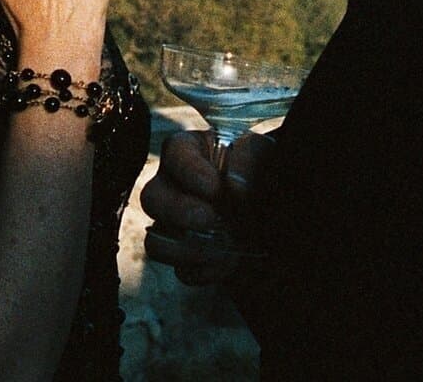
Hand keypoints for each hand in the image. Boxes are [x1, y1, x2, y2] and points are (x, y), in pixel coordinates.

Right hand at [142, 129, 273, 284]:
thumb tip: (234, 186)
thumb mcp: (261, 154)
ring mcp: (173, 225)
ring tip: (221, 248)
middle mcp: (171, 186)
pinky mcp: (184, 255)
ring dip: (186, 249)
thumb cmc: (258, 170)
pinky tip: (227, 263)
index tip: (214, 187)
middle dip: (179, 212)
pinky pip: (179, 270)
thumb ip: (249, 160)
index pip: (174, 154)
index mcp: (188, 151)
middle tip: (210, 219)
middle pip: (151, 198)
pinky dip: (203, 270)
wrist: (271, 206)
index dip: (189, 172)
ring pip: (155, 240)